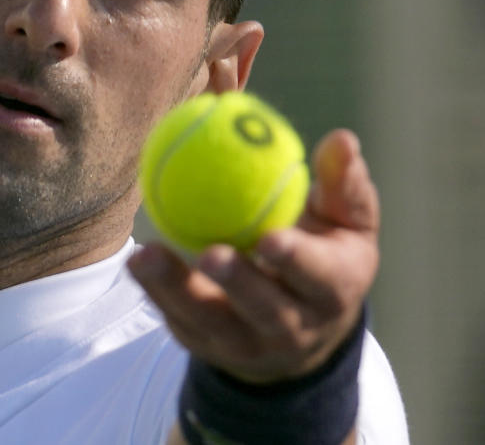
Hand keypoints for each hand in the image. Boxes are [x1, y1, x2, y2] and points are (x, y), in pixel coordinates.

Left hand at [128, 128, 379, 383]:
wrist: (302, 335)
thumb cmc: (326, 255)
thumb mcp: (346, 222)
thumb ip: (343, 183)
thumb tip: (342, 139)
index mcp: (333, 290)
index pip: (318, 278)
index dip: (296, 261)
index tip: (270, 238)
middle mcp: (294, 326)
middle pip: (264, 309)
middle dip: (237, 284)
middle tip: (209, 254)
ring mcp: (248, 343)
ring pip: (210, 320)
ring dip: (176, 289)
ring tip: (146, 256)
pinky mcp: (208, 346)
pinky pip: (180, 319)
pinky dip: (157, 292)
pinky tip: (137, 264)